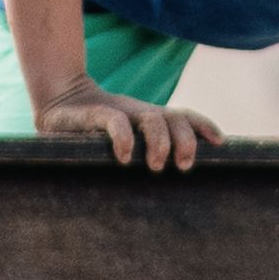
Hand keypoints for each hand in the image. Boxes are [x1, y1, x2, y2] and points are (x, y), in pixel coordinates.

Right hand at [59, 85, 219, 171]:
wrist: (60, 100)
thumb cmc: (94, 130)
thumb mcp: (124, 139)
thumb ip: (143, 152)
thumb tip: (169, 180)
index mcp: (150, 118)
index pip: (183, 117)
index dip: (203, 126)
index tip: (219, 143)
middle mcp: (140, 112)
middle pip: (174, 118)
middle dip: (186, 141)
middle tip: (184, 165)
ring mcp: (119, 111)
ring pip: (151, 119)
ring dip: (160, 141)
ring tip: (156, 165)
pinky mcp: (95, 114)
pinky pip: (114, 121)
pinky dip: (123, 138)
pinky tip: (123, 157)